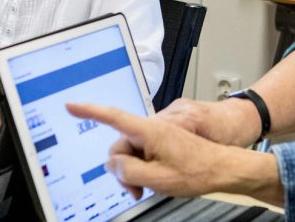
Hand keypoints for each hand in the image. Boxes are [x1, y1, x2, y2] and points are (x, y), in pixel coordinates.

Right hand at [66, 102, 277, 200]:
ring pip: (131, 153)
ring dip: (134, 172)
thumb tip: (113, 163)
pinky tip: (153, 181)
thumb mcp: (156, 177)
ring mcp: (157, 136)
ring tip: (148, 187)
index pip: (113, 117)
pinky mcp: (163, 143)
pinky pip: (143, 154)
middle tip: (136, 188)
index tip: (71, 106)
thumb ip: (128, 170)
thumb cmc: (197, 171)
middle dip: (122, 168)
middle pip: (120, 145)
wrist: (223, 168)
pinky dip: (143, 169)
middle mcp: (152, 128)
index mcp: (149, 130)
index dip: (89, 111)